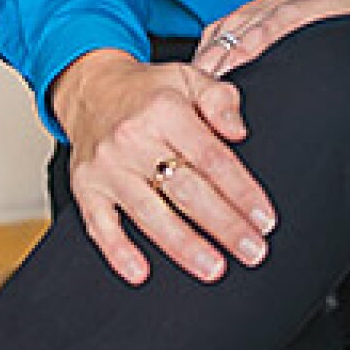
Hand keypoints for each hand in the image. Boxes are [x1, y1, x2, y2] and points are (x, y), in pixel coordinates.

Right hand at [50, 49, 276, 287]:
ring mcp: (107, 166)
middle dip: (223, 224)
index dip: (241, 190)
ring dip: (183, 245)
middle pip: (184, 189)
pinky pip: (99, 224)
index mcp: (164, 110)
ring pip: (148, 212)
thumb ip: (220, 99)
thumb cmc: (148, 92)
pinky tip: (140, 272)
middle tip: (253, 250)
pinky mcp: (86, 188)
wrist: (91, 88)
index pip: (210, 156)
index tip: (264, 218)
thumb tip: (238, 131)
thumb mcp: (189, 77)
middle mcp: (132, 138)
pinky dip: (117, 251)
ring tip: (213, 268)